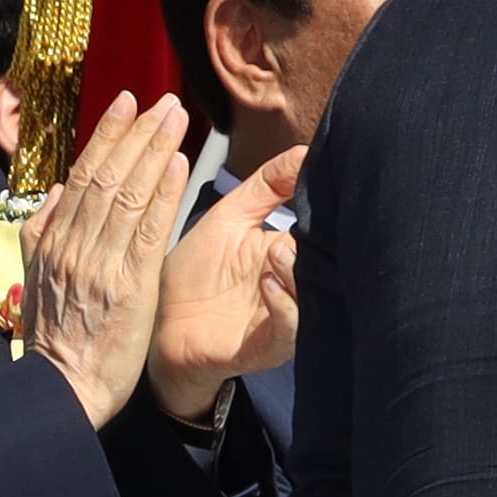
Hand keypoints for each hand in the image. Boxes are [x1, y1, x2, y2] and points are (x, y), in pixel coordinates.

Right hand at [10, 92, 196, 428]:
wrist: (64, 388)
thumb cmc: (57, 339)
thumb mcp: (36, 280)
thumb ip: (42, 234)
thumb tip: (54, 195)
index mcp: (52, 241)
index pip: (81, 175)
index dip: (105, 136)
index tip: (125, 104)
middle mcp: (74, 245)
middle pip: (106, 175)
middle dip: (135, 133)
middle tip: (162, 100)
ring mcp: (100, 263)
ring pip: (127, 194)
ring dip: (154, 151)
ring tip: (176, 118)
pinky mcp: (129, 286)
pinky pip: (147, 230)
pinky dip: (163, 194)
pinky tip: (178, 166)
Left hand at [152, 143, 308, 429]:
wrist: (161, 326)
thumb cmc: (195, 273)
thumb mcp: (231, 217)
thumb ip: (267, 186)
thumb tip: (305, 150)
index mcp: (292, 253)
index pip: (325, 230)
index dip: (331, 211)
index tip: (335, 184)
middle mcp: (296, 286)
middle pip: (326, 264)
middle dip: (325, 244)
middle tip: (315, 220)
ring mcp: (286, 317)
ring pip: (312, 297)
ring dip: (297, 274)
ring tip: (279, 252)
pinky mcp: (270, 346)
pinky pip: (289, 328)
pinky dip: (283, 304)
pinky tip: (267, 282)